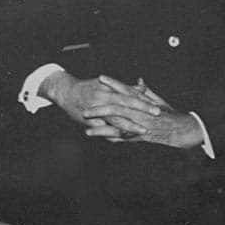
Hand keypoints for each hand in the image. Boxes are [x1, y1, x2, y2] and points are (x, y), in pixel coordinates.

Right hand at [40, 70, 160, 130]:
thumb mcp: (106, 85)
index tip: (158, 104)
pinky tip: (125, 139)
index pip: (129, 94)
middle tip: (157, 114)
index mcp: (108, 89)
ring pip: (115, 119)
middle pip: (125, 105)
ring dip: (130, 125)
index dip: (143, 99)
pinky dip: (114, 135)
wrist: (66, 92)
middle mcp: (102, 98)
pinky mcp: (89, 121)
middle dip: (141, 110)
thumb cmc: (87, 87)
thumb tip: (142, 87)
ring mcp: (96, 110)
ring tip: (143, 131)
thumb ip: (125, 87)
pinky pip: (103, 129)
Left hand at [83, 76, 203, 148]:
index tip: (101, 77)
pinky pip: (122, 136)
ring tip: (85, 121)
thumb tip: (138, 81)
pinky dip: (108, 135)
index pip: (127, 90)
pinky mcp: (140, 136)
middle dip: (100, 106)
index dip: (114, 83)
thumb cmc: (169, 114)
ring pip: (117, 123)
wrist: (183, 130)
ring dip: (100, 123)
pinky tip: (94, 134)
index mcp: (145, 102)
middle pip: (118, 107)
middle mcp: (141, 113)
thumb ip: (145, 92)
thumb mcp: (158, 101)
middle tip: (85, 106)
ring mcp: (140, 125)